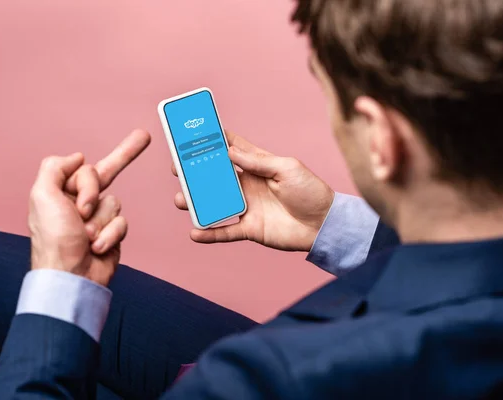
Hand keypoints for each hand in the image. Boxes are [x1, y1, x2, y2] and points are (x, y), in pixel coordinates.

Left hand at [28, 130, 150, 285]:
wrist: (71, 277)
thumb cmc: (54, 240)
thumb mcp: (43, 196)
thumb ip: (55, 167)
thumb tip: (77, 156)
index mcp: (60, 192)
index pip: (84, 169)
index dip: (87, 182)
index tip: (82, 191)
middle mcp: (78, 202)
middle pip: (105, 175)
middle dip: (121, 160)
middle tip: (144, 136)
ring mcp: (97, 218)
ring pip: (114, 202)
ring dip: (101, 221)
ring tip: (85, 237)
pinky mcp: (112, 234)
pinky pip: (122, 222)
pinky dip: (110, 234)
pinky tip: (97, 247)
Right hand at [172, 131, 333, 251]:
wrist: (324, 224)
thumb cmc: (310, 191)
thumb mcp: (287, 168)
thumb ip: (258, 161)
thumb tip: (229, 151)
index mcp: (258, 166)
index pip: (231, 150)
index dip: (214, 141)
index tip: (193, 134)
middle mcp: (248, 185)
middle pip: (215, 177)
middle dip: (195, 172)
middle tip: (178, 168)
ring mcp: (247, 207)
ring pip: (215, 203)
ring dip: (196, 202)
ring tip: (181, 200)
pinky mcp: (250, 228)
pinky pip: (225, 231)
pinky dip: (210, 233)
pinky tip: (194, 233)